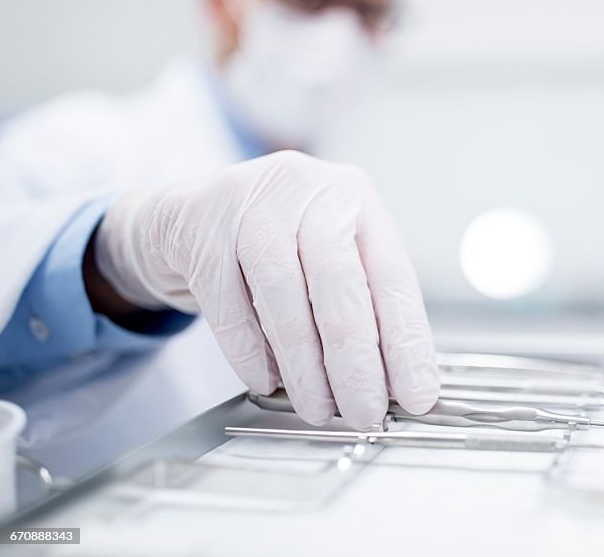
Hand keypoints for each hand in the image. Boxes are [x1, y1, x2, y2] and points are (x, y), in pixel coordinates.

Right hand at [91, 150, 438, 427]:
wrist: (187, 211)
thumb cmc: (274, 240)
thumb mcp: (326, 253)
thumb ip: (359, 305)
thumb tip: (389, 382)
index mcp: (355, 201)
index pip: (393, 279)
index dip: (407, 343)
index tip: (417, 394)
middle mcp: (309, 192)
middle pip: (341, 286)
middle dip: (357, 363)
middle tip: (365, 413)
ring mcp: (251, 204)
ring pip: (283, 296)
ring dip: (304, 367)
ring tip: (317, 408)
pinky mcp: (199, 227)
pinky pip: (228, 303)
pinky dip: (249, 352)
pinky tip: (265, 381)